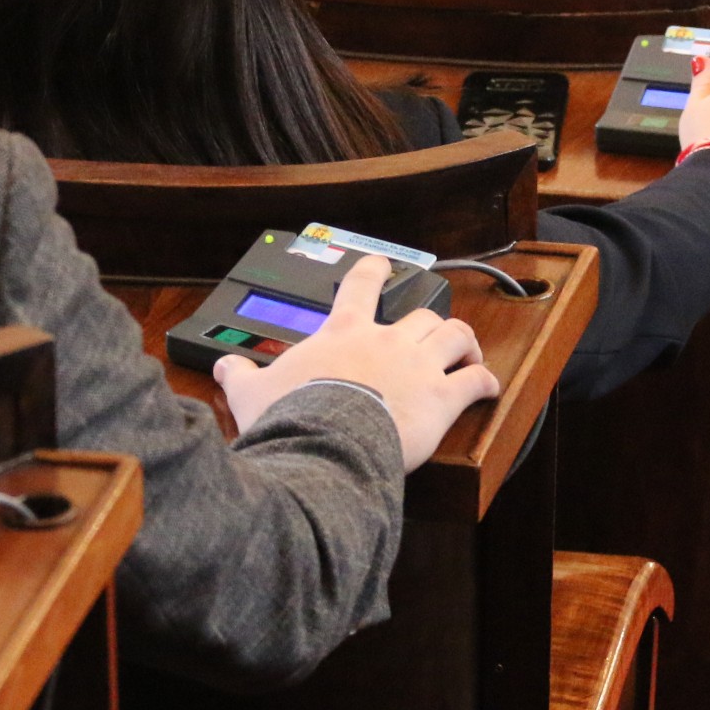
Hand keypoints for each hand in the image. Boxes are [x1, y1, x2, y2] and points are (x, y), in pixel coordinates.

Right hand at [213, 255, 501, 473]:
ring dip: (464, 343)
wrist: (327, 444)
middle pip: (421, 313)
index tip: (381, 264)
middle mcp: (388, 341)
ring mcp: (419, 366)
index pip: (361, 285)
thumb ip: (240, 376)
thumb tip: (221, 367)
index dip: (373, 271)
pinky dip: (485, 381)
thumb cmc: (294, 417)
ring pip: (455, 336)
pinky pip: (475, 381)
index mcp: (345, 334)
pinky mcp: (443, 398)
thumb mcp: (254, 393)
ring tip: (468, 353)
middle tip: (430, 332)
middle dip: (429, 321)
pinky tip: (488, 388)